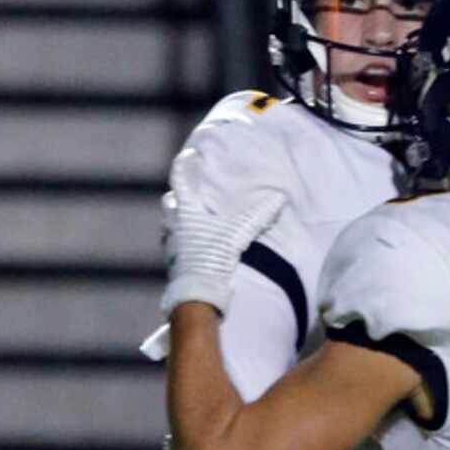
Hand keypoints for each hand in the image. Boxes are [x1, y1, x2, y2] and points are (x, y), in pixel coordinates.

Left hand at [162, 145, 285, 315]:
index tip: (191, 154)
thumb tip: (280, 197)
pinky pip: (175, 248)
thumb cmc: (213, 259)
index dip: (185, 163)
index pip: (180, 178)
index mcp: (186, 212)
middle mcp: (174, 227)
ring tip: (196, 221)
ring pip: (170, 226)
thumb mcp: (238, 233)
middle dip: (178, 196)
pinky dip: (184, 242)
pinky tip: (197, 248)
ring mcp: (172, 247)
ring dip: (179, 221)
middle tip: (190, 194)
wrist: (197, 295)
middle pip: (170, 202)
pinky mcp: (174, 266)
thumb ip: (259, 214)